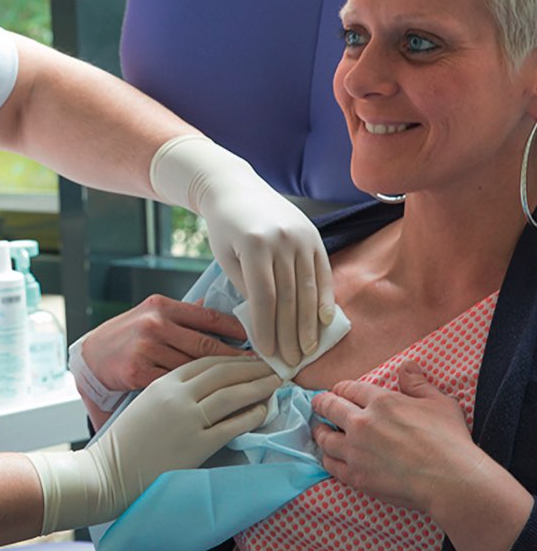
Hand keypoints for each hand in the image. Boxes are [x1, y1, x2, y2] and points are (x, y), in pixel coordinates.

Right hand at [28, 355, 279, 532]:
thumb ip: (171, 388)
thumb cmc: (126, 440)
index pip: (206, 361)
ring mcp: (187, 420)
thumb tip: (203, 381)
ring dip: (258, 386)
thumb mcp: (146, 401)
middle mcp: (177, 395)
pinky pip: (232, 425)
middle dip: (252, 368)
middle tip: (274, 365)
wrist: (109, 472)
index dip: (233, 358)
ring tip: (276, 383)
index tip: (251, 357)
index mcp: (163, 381)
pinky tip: (264, 409)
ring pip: (231, 395)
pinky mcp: (196, 445)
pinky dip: (251, 415)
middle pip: (223, 373)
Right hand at [81, 293, 250, 392]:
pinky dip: (202, 398)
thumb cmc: (125, 338)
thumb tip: (211, 306)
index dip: (238, 331)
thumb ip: (181, 314)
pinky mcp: (140, 376)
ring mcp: (147, 351)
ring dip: (226, 381)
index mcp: (162, 307)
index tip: (262, 341)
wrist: (90, 360)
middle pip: (207, 345)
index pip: (209, 318)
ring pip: (196, 370)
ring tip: (252, 388)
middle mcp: (155, 325)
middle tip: (267, 369)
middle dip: (240, 359)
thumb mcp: (150, 315)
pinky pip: (179, 389)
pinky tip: (222, 404)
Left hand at [151, 135, 334, 366]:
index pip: (264, 297)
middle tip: (291, 361)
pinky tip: (326, 322)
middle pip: (289, 297)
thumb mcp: (226, 258)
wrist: (236, 189)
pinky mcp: (314, 236)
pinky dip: (325, 299)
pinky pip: (323, 273)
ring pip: (308, 289)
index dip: (267, 328)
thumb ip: (246, 288)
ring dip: (309, 323)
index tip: (268, 353)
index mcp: (255, 245)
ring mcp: (301, 236)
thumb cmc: (225, 228)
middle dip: (290, 333)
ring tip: (308, 350)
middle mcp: (282, 240)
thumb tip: (266, 325)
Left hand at [311, 361, 478, 512]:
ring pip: (325, 437)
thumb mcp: (439, 402)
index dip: (341, 389)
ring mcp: (356, 450)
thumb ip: (418, 383)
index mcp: (381, 401)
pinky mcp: (357, 476)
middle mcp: (362, 422)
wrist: (452, 481)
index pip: (349, 388)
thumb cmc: (450, 441)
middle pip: (330, 407)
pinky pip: (331, 465)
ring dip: (320, 431)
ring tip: (320, 431)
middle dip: (322, 404)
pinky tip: (328, 457)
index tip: (338, 392)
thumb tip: (406, 366)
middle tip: (318, 405)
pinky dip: (327, 459)